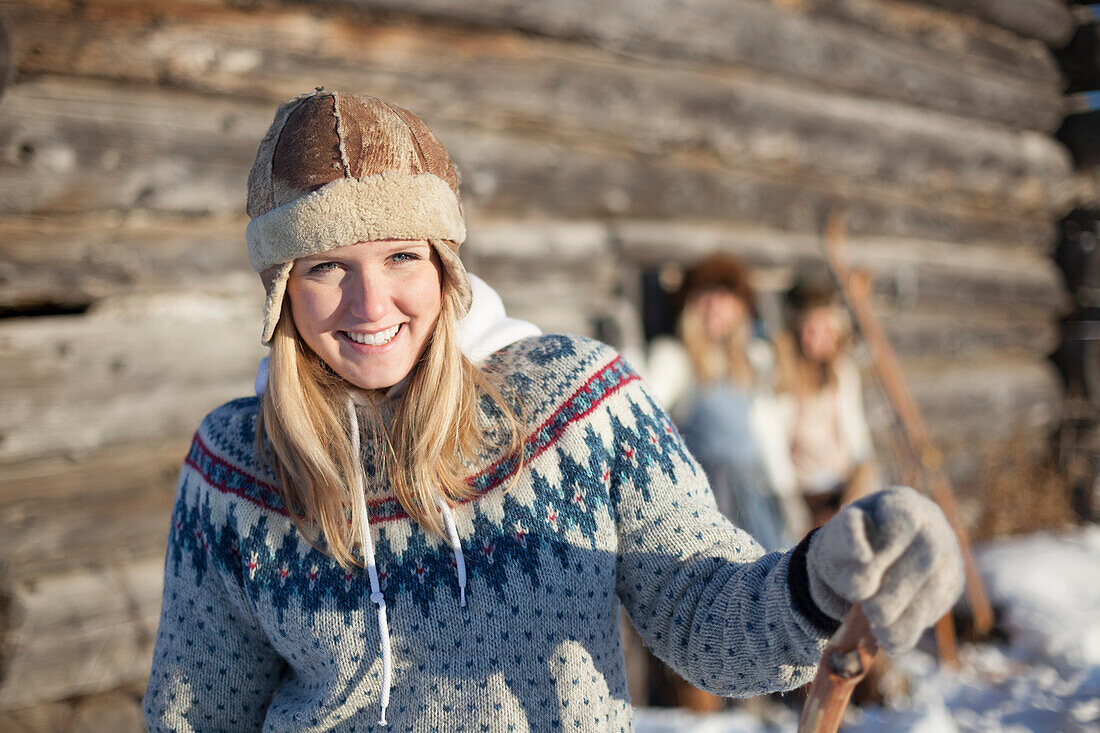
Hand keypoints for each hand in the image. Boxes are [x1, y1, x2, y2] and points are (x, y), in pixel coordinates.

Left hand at [806, 487, 963, 653]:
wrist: (864, 559)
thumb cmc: (849, 544)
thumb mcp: (837, 538)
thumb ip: (846, 540)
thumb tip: (864, 557)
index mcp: (901, 503)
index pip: (904, 520)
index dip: (886, 550)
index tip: (861, 578)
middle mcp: (932, 525)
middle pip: (926, 555)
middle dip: (896, 590)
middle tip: (870, 611)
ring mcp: (948, 555)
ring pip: (936, 586)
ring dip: (905, 615)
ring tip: (877, 628)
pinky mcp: (952, 585)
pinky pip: (937, 608)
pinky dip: (912, 628)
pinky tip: (891, 640)